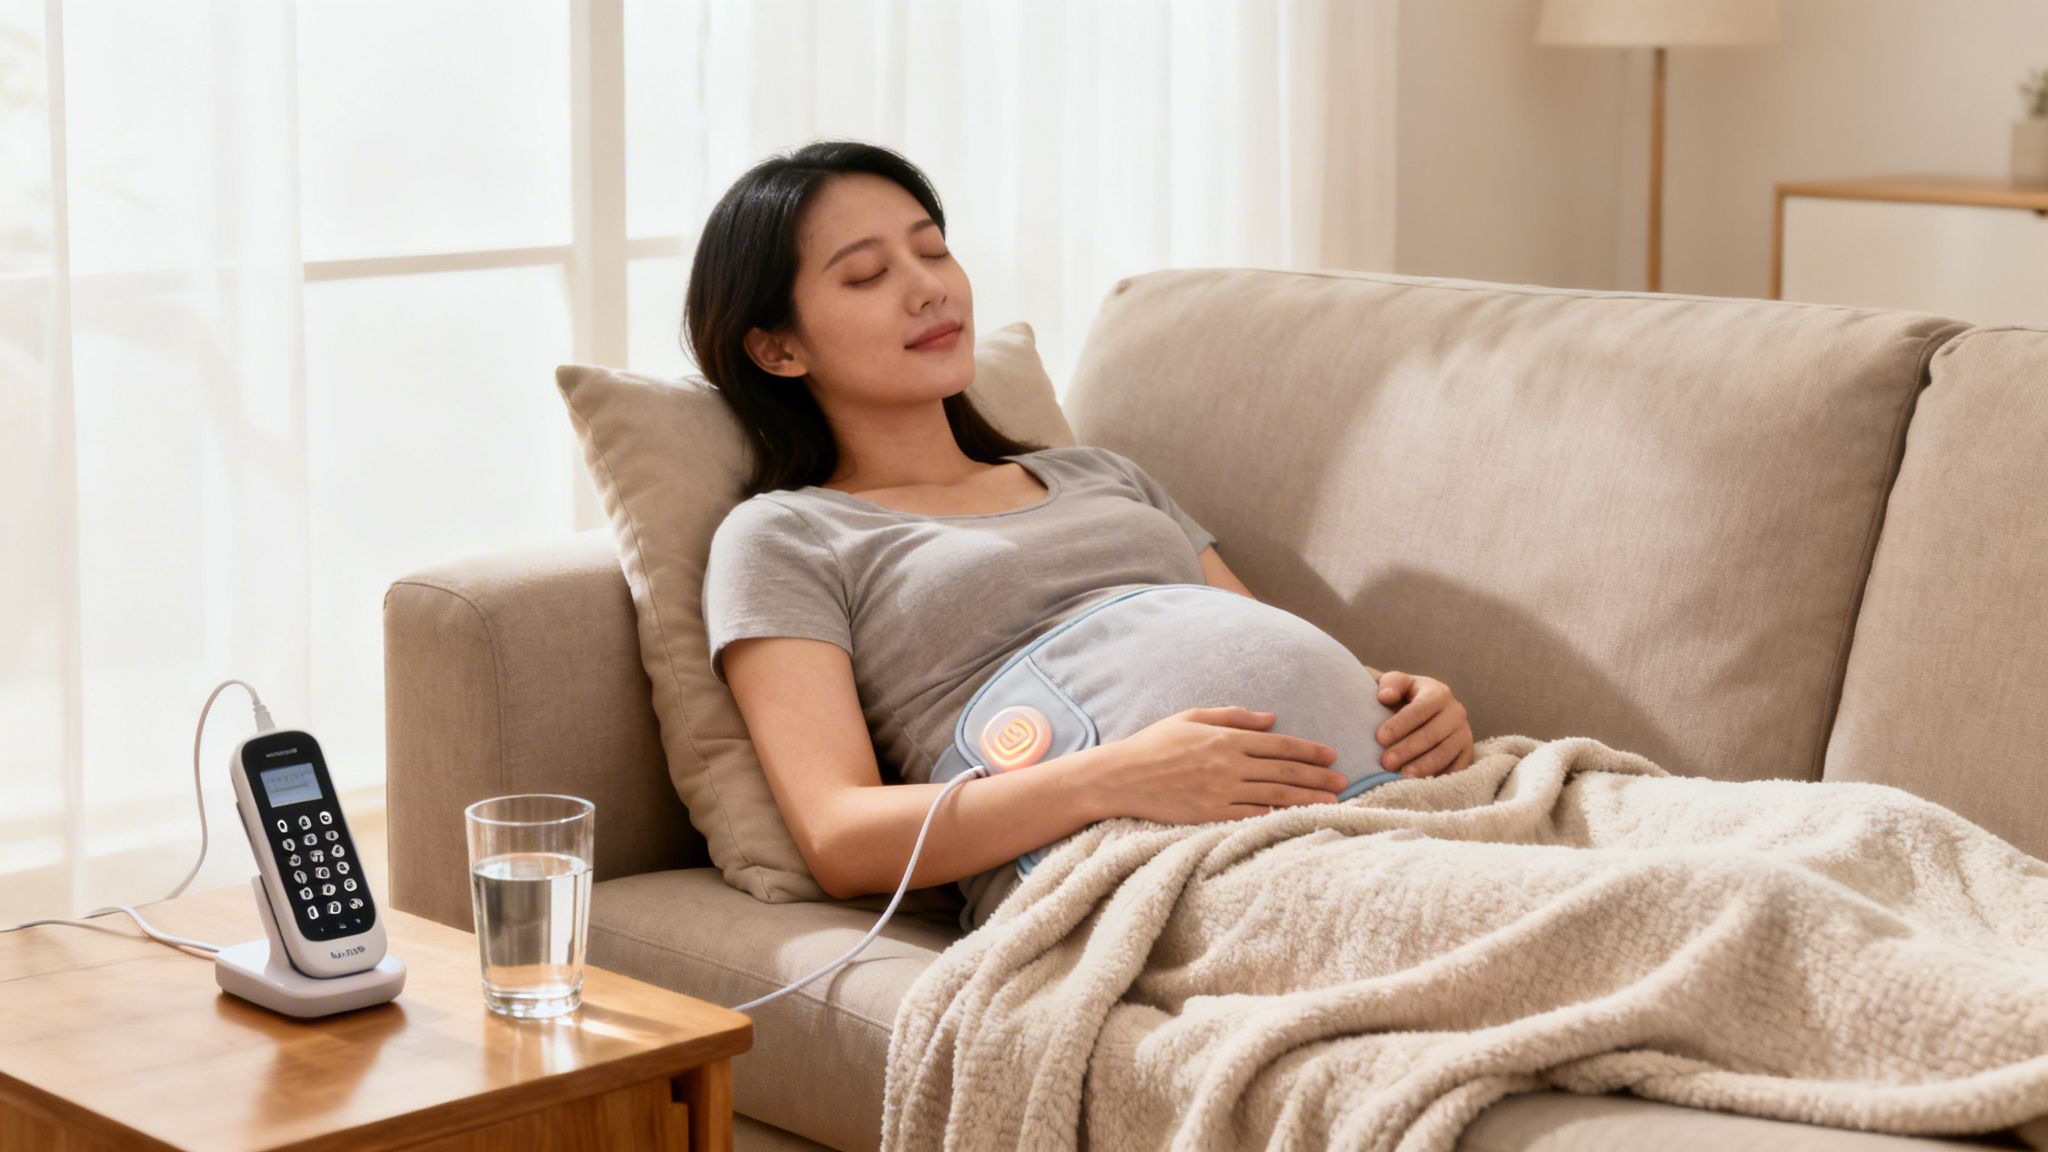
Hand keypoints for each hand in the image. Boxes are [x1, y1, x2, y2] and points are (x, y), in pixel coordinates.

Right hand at [1100, 707, 1348, 824]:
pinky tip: (1298, 818)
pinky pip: (1253, 815)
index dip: (1309, 750)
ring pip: (1275, 795)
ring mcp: (1221, 792)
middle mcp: (1229, 764)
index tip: (1331, 755)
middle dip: (1318, 777)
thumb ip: (1233, 716)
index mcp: (1226, 738)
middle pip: (1284, 771)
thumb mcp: (1192, 717)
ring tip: (1333, 802)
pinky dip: (1278, 816)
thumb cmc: (1155, 743)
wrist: (1121, 776)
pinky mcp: (1211, 814)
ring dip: (1308, 798)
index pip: (1279, 744)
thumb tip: (1271, 718)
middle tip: (1343, 782)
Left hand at [1374, 671, 1473, 777]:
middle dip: (1408, 749)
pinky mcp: (1467, 753)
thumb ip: (1390, 684)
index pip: (1420, 709)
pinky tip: (1421, 785)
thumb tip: (1385, 696)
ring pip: (1445, 753)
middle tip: (1386, 763)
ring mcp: (1464, 734)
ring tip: (1403, 777)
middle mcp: (1456, 712)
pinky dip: (1440, 777)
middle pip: (1432, 734)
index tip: (1379, 738)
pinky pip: (1457, 768)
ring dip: (1424, 766)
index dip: (1400, 724)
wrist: (1427, 710)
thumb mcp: (1398, 683)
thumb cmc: (1406, 697)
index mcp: (1439, 693)